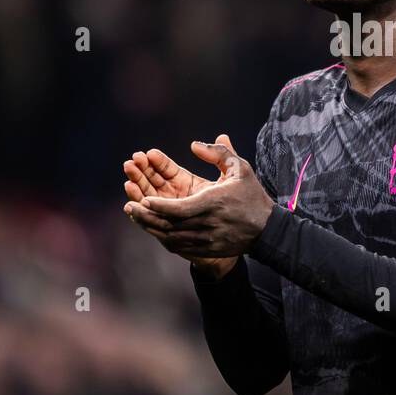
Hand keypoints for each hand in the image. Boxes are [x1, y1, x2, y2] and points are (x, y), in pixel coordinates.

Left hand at [124, 135, 273, 266]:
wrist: (266, 230)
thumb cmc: (251, 195)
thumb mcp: (240, 168)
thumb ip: (218, 153)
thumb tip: (194, 145)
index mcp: (214, 203)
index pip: (180, 208)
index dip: (160, 205)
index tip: (144, 198)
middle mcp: (208, 224)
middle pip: (170, 224)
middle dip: (147, 215)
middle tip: (129, 206)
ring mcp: (206, 240)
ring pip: (171, 236)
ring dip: (151, 226)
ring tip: (135, 214)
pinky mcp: (206, 250)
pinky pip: (178, 246)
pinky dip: (163, 237)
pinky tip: (152, 227)